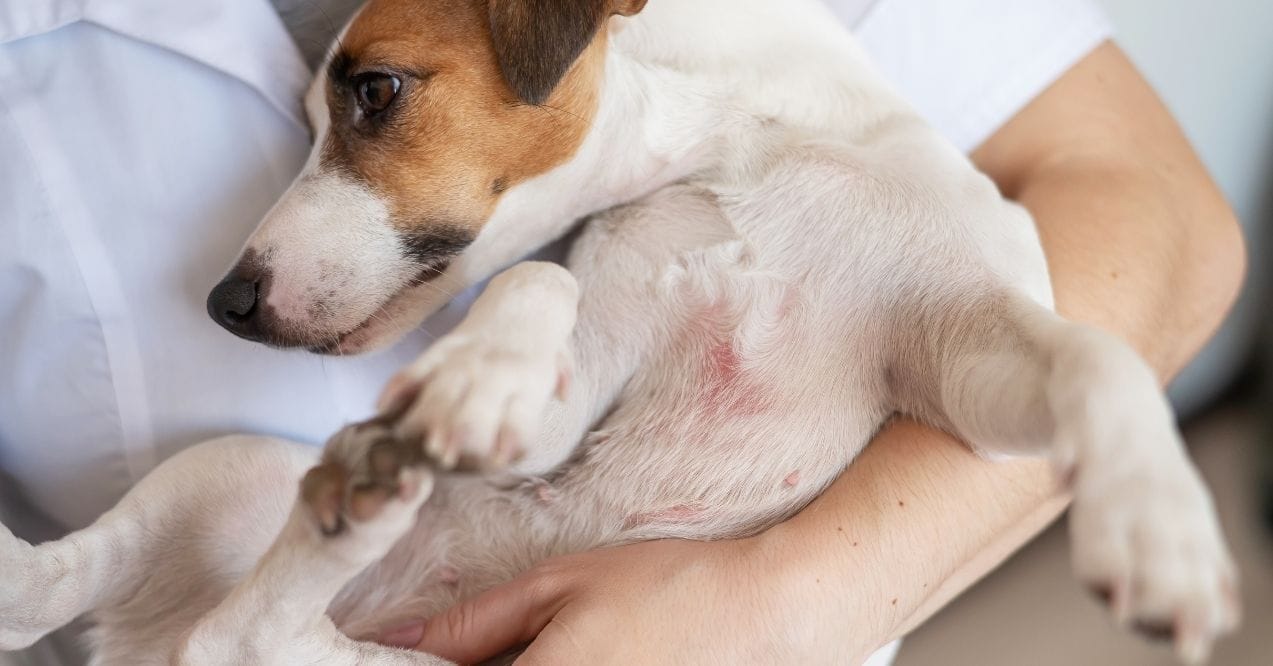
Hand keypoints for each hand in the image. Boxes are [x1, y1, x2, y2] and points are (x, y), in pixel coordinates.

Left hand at [380, 536, 876, 663]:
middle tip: (520, 637)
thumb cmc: (666, 588)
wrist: (766, 614)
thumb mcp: (562, 585)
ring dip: (529, 664)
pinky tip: (590, 652)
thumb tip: (396, 639)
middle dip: (492, 663)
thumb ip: (476, 622)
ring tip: (567, 640)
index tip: (420, 654)